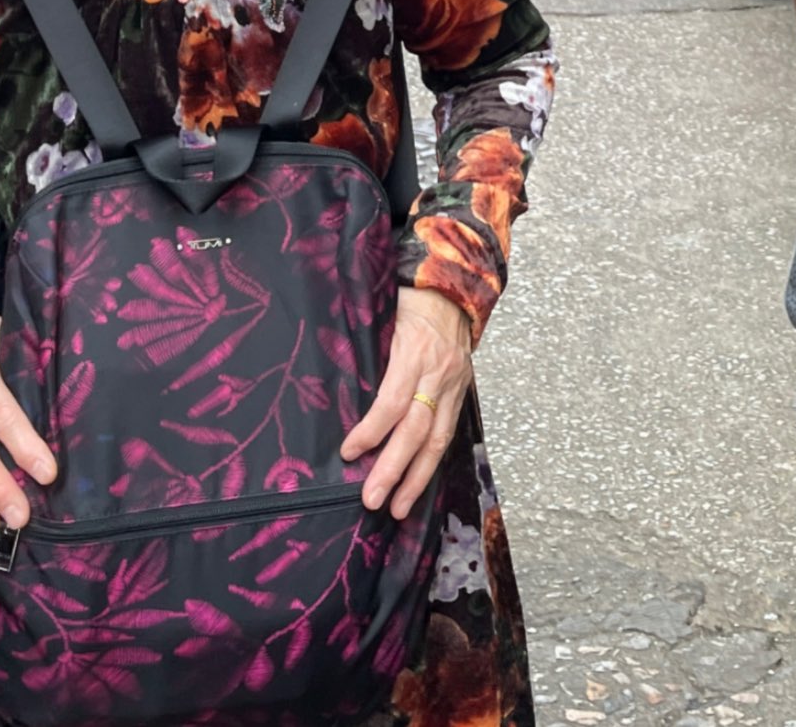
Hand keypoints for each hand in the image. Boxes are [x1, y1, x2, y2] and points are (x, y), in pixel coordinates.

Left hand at [338, 289, 472, 518]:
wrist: (454, 286)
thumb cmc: (410, 298)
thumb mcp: (384, 316)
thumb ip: (367, 350)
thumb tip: (334, 386)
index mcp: (415, 352)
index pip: (393, 400)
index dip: (371, 430)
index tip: (348, 453)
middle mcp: (438, 373)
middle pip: (417, 429)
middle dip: (394, 469)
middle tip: (372, 500)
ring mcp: (454, 385)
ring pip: (438, 439)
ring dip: (417, 478)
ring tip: (398, 508)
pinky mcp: (461, 392)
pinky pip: (448, 432)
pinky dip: (433, 461)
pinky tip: (419, 484)